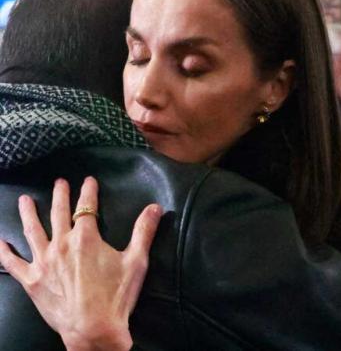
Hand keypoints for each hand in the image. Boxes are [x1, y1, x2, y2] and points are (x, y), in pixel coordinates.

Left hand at [0, 177, 161, 350]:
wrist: (93, 329)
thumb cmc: (116, 296)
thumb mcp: (136, 261)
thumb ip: (144, 231)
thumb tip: (155, 207)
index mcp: (86, 238)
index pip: (86, 207)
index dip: (88, 192)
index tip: (88, 181)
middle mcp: (61, 245)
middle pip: (58, 213)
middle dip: (60, 195)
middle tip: (59, 183)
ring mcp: (43, 262)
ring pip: (32, 231)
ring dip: (28, 213)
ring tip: (26, 200)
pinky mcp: (31, 281)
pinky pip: (12, 263)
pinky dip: (4, 252)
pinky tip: (0, 242)